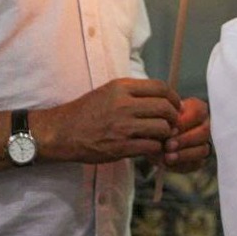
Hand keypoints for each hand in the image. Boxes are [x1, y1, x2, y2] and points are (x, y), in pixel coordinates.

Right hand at [32, 78, 179, 163]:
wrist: (61, 132)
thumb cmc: (85, 112)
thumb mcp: (108, 92)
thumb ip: (132, 93)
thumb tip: (160, 98)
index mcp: (122, 87)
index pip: (161, 87)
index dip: (174, 98)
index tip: (175, 106)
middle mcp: (124, 104)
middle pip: (165, 108)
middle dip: (173, 117)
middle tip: (172, 124)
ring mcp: (123, 126)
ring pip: (162, 128)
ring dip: (166, 135)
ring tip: (161, 138)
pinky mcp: (121, 146)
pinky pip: (151, 146)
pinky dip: (155, 148)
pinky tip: (150, 148)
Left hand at [153, 97, 210, 172]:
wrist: (151, 136)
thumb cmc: (156, 121)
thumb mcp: (159, 116)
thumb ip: (165, 119)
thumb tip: (172, 130)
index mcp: (197, 108)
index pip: (198, 113)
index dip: (184, 123)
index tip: (170, 129)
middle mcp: (204, 124)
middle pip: (203, 132)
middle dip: (185, 140)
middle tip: (168, 145)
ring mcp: (203, 142)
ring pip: (202, 149)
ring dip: (184, 154)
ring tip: (168, 157)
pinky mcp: (199, 159)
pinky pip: (197, 163)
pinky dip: (182, 164)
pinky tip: (169, 163)